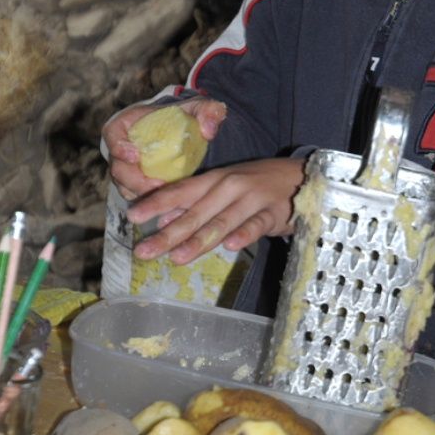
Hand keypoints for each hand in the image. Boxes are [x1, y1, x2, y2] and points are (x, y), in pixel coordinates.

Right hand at [102, 97, 226, 200]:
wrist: (187, 132)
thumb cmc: (187, 116)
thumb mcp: (200, 108)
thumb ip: (208, 112)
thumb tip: (209, 130)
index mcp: (129, 123)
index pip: (113, 133)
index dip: (119, 146)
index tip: (135, 156)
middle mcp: (123, 146)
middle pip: (118, 166)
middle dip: (134, 179)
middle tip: (157, 185)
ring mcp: (128, 167)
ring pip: (124, 185)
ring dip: (141, 193)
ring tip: (164, 195)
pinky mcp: (136, 182)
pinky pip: (135, 195)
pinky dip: (147, 200)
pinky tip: (166, 201)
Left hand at [127, 157, 304, 263]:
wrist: (302, 177)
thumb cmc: (257, 185)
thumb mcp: (225, 188)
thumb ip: (197, 205)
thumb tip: (163, 221)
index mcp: (215, 180)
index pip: (181, 191)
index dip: (156, 203)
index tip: (132, 216)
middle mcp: (230, 187)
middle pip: (195, 212)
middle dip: (169, 234)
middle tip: (144, 252)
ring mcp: (252, 199)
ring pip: (222, 221)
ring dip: (199, 239)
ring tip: (177, 257)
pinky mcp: (273, 213)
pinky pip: (256, 225)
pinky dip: (244, 234)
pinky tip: (230, 246)